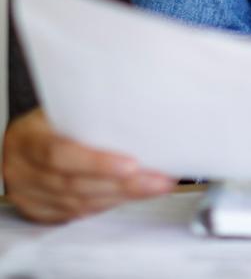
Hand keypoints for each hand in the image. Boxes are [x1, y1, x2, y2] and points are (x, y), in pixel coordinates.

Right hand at [2, 108, 176, 223]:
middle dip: (122, 184)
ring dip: (120, 197)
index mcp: (27, 138)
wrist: (21, 140)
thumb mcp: (60, 107)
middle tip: (157, 180)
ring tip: (153, 187)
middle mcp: (22, 170)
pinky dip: (106, 205)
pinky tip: (129, 197)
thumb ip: (87, 112)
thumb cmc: (49, 118)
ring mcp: (28, 194)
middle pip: (75, 184)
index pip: (60, 154)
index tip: (132, 164)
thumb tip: (135, 108)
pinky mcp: (38, 210)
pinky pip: (75, 214)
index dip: (97, 162)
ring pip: (78, 203)